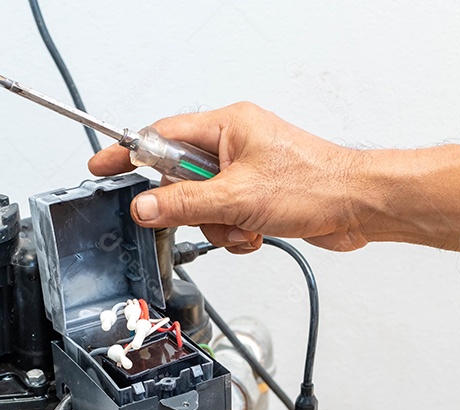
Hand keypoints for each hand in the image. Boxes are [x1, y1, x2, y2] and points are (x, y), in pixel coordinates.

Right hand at [88, 102, 369, 253]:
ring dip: (218, 226)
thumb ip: (183, 203)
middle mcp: (234, 145)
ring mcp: (246, 172)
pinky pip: (225, 218)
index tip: (102, 168)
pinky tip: (257, 234)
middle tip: (208, 214)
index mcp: (227, 126)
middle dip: (192, 207)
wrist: (357, 207)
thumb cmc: (315, 185)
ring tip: (245, 226)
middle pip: (180, 178)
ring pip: (202, 206)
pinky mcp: (257, 198)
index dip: (129, 155)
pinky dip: (236, 233)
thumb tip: (145, 206)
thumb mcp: (237, 197)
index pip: (161, 137)